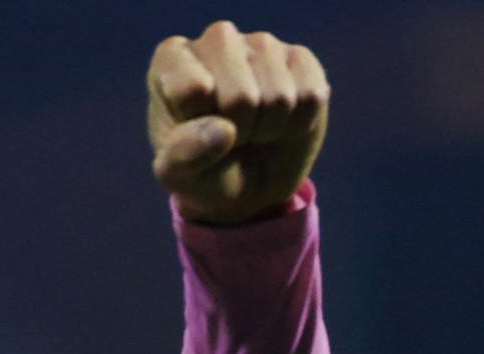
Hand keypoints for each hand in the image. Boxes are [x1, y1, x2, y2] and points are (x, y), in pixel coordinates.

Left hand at [147, 21, 329, 226]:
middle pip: (241, 96)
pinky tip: (281, 122)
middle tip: (230, 136)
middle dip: (240, 132)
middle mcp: (217, 39)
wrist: (246, 183)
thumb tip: (224, 131)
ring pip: (279, 97)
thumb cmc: (203, 171)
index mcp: (172, 59)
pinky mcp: (300, 58)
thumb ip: (184, 155)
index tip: (196, 134)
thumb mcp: (179, 176)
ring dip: (269, 129)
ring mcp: (261, 44)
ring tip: (253, 129)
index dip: (200, 129)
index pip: (192, 90)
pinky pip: (311, 97)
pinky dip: (298, 125)